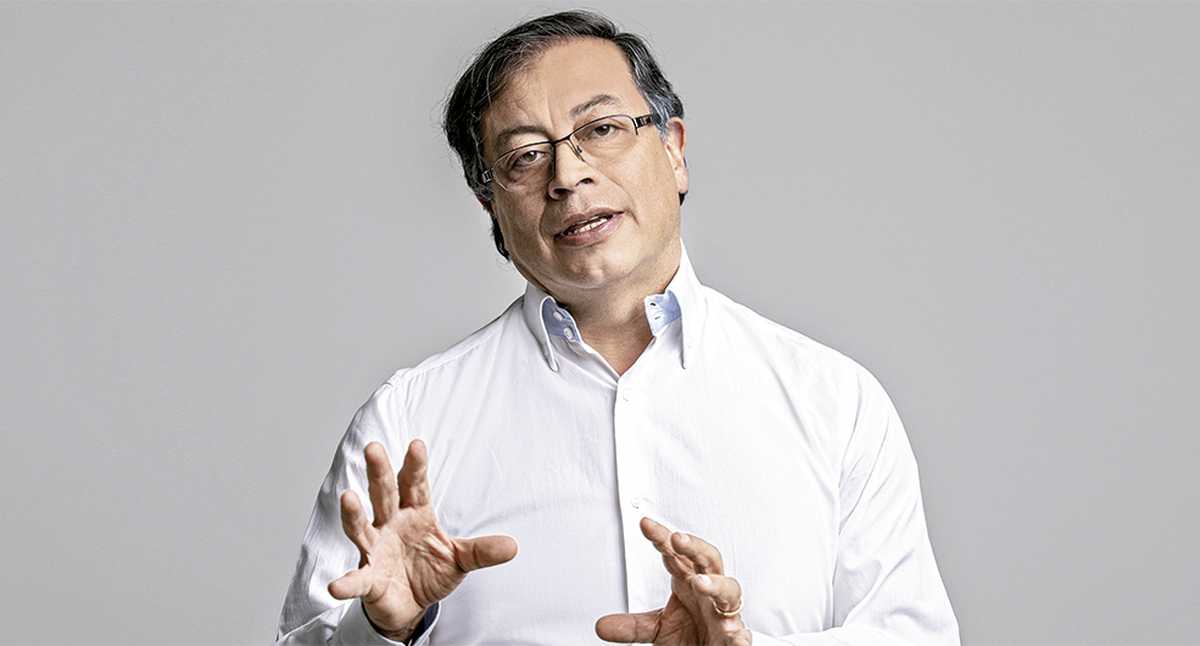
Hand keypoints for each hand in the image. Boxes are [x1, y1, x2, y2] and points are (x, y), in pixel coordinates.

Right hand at [328, 440, 517, 639]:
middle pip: (384, 494)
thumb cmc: (429, 572)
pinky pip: (356, 579)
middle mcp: (390, 525)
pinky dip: (346, 583)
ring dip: (353, 513)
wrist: (410, 605)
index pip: (415, 485)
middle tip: (374, 448)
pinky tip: (336, 586)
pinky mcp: (368, 578)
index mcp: (415, 514)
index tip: (417, 444)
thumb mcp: (460, 559)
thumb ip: (481, 551)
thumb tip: (512, 547)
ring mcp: (375, 549)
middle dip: (379, 472)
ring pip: (361, 527)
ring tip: (348, 497)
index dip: (415, 465)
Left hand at [595, 517, 751, 645]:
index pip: (676, 554)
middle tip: (678, 539)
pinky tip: (732, 633)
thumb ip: (632, 626)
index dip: (662, 538)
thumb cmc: (692, 635)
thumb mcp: (657, 629)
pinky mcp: (733, 638)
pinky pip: (740, 633)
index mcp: (689, 583)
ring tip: (701, 584)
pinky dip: (738, 633)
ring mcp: (723, 613)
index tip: (646, 525)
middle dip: (695, 548)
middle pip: (707, 561)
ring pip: (729, 591)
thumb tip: (602, 625)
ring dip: (716, 585)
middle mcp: (708, 593)